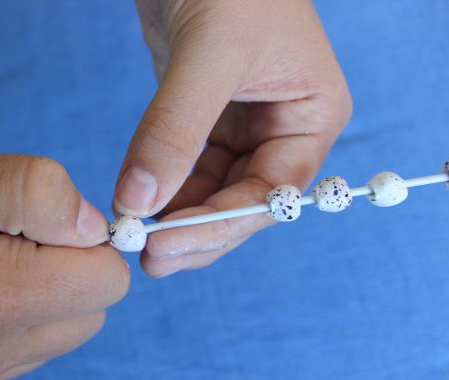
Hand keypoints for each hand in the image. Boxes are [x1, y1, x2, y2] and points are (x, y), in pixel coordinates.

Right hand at [0, 129, 128, 379]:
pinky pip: (35, 350)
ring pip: (68, 332)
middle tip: (9, 241)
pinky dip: (23, 319)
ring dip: (47, 295)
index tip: (39, 222)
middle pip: (94, 311)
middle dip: (69, 270)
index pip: (107, 281)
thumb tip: (96, 231)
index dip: (86, 242)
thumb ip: (41, 191)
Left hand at [117, 0, 351, 275]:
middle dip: (197, 231)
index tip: (170, 245)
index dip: (222, 224)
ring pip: (212, 192)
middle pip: (242, 202)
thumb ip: (175, 128)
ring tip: (137, 239)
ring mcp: (245, 128)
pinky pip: (188, 169)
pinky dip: (164, 189)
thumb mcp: (208, 53)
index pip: (272, 192)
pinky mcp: (207, 121)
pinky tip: (139, 205)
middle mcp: (283, 130)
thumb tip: (139, 200)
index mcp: (312, 117)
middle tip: (150, 258)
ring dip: (176, 217)